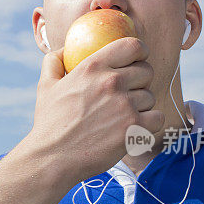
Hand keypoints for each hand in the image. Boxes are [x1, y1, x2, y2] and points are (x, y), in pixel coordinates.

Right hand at [27, 38, 164, 183]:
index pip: (133, 46)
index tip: (136, 62)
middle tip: (126, 96)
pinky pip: (157, 118)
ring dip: (140, 107)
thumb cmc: (49, 123)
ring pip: (150, 97)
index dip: (139, 53)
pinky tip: (133, 129)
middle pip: (146, 71)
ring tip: (121, 118)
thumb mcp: (45, 86)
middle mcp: (111, 82)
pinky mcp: (134, 128)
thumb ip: (54, 61)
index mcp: (93, 67)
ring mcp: (124, 105)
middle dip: (139, 83)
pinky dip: (148, 125)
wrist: (52, 157)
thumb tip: (65, 48)